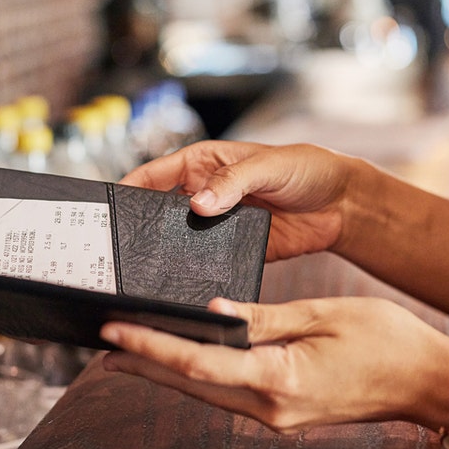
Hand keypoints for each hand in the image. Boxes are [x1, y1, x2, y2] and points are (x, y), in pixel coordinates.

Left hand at [100, 296, 448, 432]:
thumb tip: (212, 312)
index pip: (199, 364)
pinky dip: (200, 377)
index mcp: (281, 380)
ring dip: (167, 373)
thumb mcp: (324, 314)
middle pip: (192, 386)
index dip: (151, 347)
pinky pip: (231, 394)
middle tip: (102, 346)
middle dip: (145, 364)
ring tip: (128, 352)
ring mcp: (278, 417)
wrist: (428, 383)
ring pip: (208, 394)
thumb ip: (263, 317)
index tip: (115, 334)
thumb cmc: (387, 341)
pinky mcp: (284, 413)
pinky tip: (182, 361)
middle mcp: (272, 408)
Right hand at [121, 141, 362, 260]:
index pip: (152, 176)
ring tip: (144, 272)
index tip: (107, 209)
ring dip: (165, 253)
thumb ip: (232, 183)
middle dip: (139, 228)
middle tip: (119, 248)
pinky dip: (194, 272)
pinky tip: (183, 283)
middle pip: (158, 213)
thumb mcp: (267, 165)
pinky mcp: (234, 251)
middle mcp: (203, 195)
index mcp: (201, 165)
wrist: (341, 204)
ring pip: (178, 241)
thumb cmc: (305, 168)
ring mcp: (216, 225)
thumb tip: (198, 204)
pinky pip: (206, 263)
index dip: (127, 189)